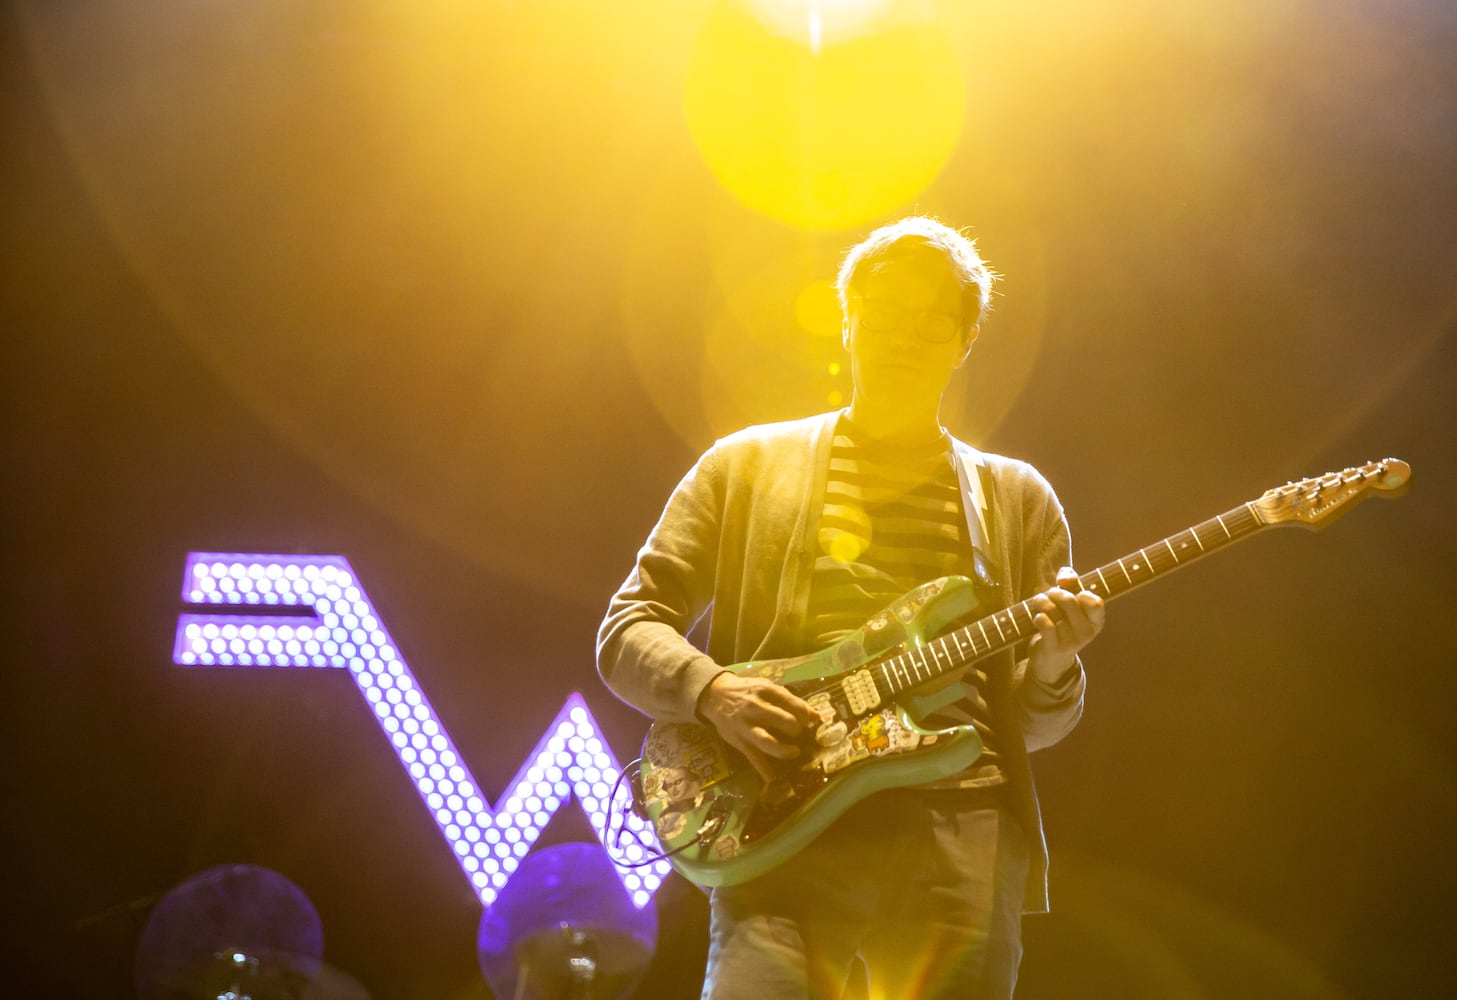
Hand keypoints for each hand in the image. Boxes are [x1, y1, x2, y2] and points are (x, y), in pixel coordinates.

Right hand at [696, 672, 821, 783]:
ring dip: (784, 750)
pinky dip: (763, 769)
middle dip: (797, 730)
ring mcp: (746, 725)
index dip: (805, 716)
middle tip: (799, 733)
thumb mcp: (767, 688)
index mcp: (766, 691)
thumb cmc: (748, 691)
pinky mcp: (738, 740)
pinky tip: (772, 778)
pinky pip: (752, 757)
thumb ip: (791, 701)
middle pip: (784, 721)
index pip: (794, 705)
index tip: (806, 721)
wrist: (716, 695)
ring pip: (767, 741)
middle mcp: (756, 707)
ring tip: (794, 753)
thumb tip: (817, 717)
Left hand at [1027, 566, 1104, 682]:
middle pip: (1069, 600)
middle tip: (1048, 594)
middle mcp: (1087, 632)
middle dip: (1054, 592)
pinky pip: (1045, 625)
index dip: (1079, 591)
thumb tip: (1065, 578)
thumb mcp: (1071, 604)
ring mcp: (1071, 642)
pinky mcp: (1054, 648)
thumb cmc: (1062, 623)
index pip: (1095, 602)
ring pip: (1053, 610)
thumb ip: (1071, 582)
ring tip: (1039, 603)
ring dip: (1041, 602)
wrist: (1051, 659)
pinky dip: (1038, 617)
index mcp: (1096, 621)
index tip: (1070, 591)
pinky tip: (1037, 618)